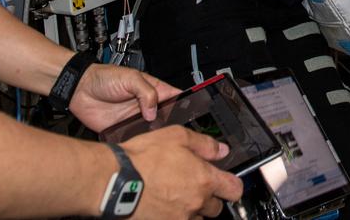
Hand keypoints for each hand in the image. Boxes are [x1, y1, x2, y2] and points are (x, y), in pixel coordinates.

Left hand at [70, 64, 181, 132]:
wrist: (79, 90)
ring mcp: (135, 119)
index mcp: (153, 90)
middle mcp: (146, 106)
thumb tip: (153, 110)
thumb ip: (146, 91)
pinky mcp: (122, 131)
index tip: (191, 111)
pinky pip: (134, 139)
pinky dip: (137, 142)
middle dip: (171, 124)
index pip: (174, 97)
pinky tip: (139, 143)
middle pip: (166, 118)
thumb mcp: (129, 77)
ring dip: (154, 135)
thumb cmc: (104, 77)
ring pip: (152, 131)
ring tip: (156, 138)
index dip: (185, 103)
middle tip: (172, 129)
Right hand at [121, 126, 242, 218]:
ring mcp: (179, 219)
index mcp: (204, 180)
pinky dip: (174, 216)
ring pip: (197, 219)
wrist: (114, 180)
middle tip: (192, 185)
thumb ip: (204, 144)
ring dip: (192, 209)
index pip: (234, 190)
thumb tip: (221, 150)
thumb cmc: (143, 157)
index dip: (231, 185)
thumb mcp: (177, 137)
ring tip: (174, 195)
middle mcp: (195, 203)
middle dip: (208, 197)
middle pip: (215, 208)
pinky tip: (163, 204)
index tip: (226, 182)